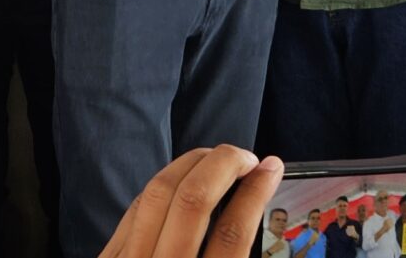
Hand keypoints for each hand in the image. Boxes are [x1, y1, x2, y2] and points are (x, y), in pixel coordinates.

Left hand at [100, 147, 283, 257]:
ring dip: (192, 164)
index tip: (271, 168)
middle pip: (192, 201)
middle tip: (246, 157)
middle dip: (223, 164)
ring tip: (217, 159)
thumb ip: (233, 254)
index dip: (255, 193)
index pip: (232, 233)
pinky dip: (163, 185)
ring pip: (158, 193)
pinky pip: (135, 208)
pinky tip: (182, 178)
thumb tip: (253, 207)